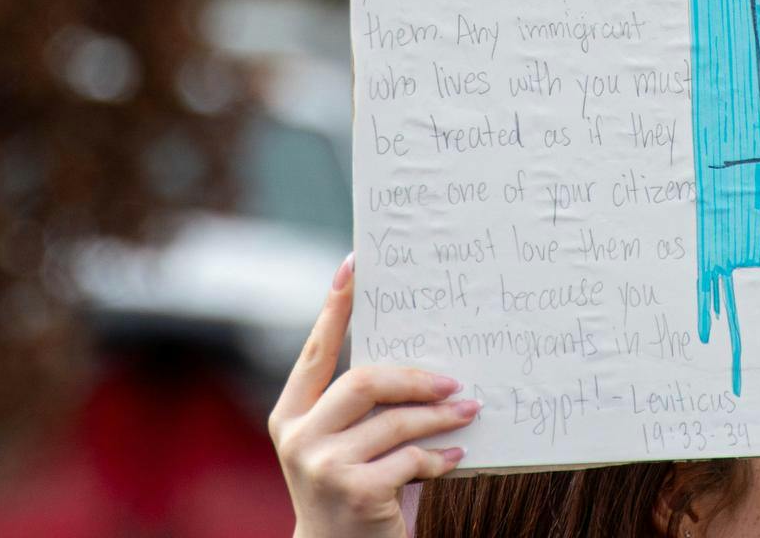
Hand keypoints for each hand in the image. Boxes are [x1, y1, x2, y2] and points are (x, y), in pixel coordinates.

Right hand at [270, 255, 479, 537]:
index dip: (334, 307)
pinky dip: (439, 457)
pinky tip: (455, 457)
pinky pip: (410, 459)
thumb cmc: (355, 491)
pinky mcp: (354, 492)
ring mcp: (321, 466)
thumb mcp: (347, 445)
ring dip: (440, 418)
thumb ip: (365, 407)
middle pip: (362, 381)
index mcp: (289, 415)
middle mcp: (297, 437)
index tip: (354, 265)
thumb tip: (420, 356)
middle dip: (415, 378)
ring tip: (470, 413)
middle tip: (453, 383)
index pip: (316, 351)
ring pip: (394, 421)